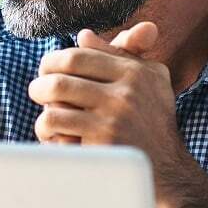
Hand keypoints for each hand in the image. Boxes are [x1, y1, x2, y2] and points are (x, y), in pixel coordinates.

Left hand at [29, 22, 207, 207]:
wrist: (170, 172)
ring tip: (47, 121)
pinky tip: (56, 139)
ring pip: (53, 108)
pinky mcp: (102, 147)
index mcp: (135, 73)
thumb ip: (120, 53)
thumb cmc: (154, 122)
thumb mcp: (150, 81)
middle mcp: (125, 95)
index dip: (52, 61)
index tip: (47, 70)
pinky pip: (58, 133)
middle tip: (37, 92)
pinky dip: (49, 135)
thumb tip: (83, 35)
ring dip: (43, 115)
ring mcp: (113, 122)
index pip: (78, 56)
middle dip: (40, 86)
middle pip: (60, 80)